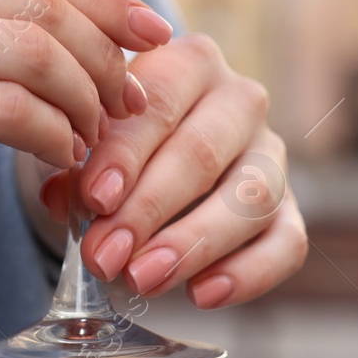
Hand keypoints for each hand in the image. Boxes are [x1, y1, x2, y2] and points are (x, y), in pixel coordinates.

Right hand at [0, 0, 170, 235]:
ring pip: (31, 52)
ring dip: (83, 99)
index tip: (147, 33)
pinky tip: (53, 153)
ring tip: (93, 133)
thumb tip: (56, 19)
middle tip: (127, 100)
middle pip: (38, 3)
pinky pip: (2, 110)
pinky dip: (47, 133)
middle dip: (103, 56)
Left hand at [36, 33, 306, 308]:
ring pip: (250, 197)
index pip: (160, 102)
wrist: (151, 161)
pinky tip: (203, 294)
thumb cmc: (113, 144)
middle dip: (149, 209)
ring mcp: (271, 154)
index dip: (126, 153)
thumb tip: (66, 197)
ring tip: (142, 278)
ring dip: (193, 243)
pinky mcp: (290, 208)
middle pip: (203, 151)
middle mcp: (240, 100)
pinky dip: (249, 273)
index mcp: (189, 62)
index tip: (94, 200)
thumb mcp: (86, 139)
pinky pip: (288, 242)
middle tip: (105, 254)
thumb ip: (77, 163)